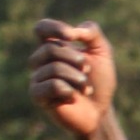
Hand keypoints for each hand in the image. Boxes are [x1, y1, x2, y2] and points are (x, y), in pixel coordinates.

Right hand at [29, 19, 115, 138]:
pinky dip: (69, 90)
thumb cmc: (99, 81)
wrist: (100, 111)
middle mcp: (41, 60)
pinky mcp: (37, 95)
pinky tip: (74, 97)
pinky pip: (51, 86)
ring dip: (76, 77)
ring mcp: (37, 77)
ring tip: (85, 88)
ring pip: (53, 68)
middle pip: (49, 48)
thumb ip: (92, 32)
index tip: (71, 36)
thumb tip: (72, 31)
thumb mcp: (103, 52)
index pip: (42, 28)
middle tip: (88, 70)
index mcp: (54, 46)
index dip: (54, 28)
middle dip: (75, 58)